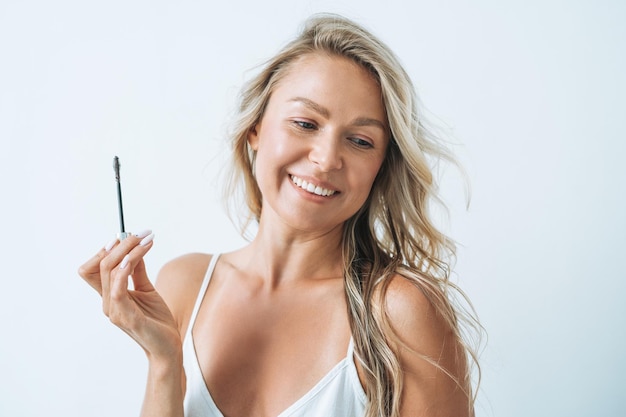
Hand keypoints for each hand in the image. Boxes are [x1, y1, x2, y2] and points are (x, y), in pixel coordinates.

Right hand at [78, 231, 181, 361]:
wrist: (168, 347)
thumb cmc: (157, 321)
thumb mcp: (147, 290)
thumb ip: (138, 272)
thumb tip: (135, 249)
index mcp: (110, 297)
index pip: (92, 269)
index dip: (105, 249)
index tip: (126, 235)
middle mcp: (108, 303)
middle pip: (101, 265)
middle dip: (121, 244)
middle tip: (141, 233)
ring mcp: (115, 311)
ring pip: (110, 271)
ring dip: (128, 251)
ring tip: (146, 240)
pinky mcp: (127, 317)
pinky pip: (118, 287)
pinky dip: (125, 268)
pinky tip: (137, 256)